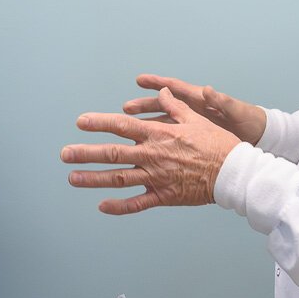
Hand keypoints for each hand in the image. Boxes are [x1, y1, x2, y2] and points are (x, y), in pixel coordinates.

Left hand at [63, 86, 240, 214]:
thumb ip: (174, 106)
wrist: (234, 171)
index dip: (99, 123)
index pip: (122, 126)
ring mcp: (156, 177)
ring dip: (93, 179)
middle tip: (64, 154)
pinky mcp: (164, 196)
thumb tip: (163, 91)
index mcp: (158, 134)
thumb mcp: (196, 118)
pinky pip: (138, 203)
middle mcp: (152, 154)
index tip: (80, 122)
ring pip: (118, 179)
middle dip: (85, 153)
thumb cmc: (217, 143)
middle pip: (112, 153)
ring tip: (72, 178)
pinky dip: (119, 206)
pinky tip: (101, 205)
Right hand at [124, 74, 266, 145]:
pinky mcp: (194, 139)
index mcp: (201, 100)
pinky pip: (172, 139)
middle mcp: (193, 111)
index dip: (157, 83)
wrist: (257, 137)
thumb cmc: (249, 120)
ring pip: (164, 124)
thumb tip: (209, 90)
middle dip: (144, 107)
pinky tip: (146, 147)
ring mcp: (192, 126)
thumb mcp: (236, 110)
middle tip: (126, 108)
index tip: (140, 80)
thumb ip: (222, 101)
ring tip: (129, 128)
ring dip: (147, 125)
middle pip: (163, 107)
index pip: (175, 89)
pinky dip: (159, 141)